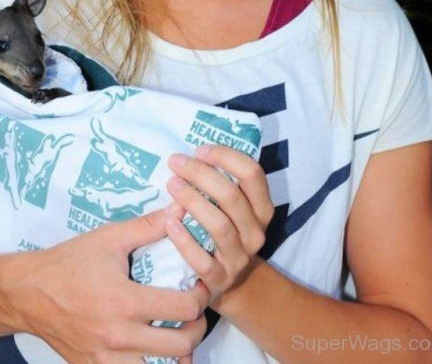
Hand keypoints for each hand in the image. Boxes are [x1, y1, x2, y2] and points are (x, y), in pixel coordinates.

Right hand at [0, 208, 208, 362]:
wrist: (27, 293)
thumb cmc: (69, 262)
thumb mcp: (108, 238)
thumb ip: (147, 226)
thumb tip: (179, 211)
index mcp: (124, 301)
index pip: (184, 309)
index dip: (201, 296)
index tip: (199, 286)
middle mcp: (118, 337)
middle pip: (181, 346)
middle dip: (196, 327)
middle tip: (194, 311)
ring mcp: (106, 360)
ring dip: (177, 352)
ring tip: (175, 331)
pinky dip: (151, 363)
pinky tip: (152, 346)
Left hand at [165, 144, 273, 311]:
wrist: (226, 282)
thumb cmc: (221, 230)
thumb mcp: (231, 207)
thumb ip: (221, 181)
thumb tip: (190, 151)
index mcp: (262, 208)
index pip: (252, 173)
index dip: (225, 156)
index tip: (199, 149)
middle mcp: (256, 233)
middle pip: (232, 196)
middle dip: (200, 174)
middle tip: (176, 163)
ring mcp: (239, 258)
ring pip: (220, 225)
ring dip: (193, 201)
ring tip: (171, 185)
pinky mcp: (220, 281)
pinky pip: (203, 261)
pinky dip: (185, 241)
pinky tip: (169, 223)